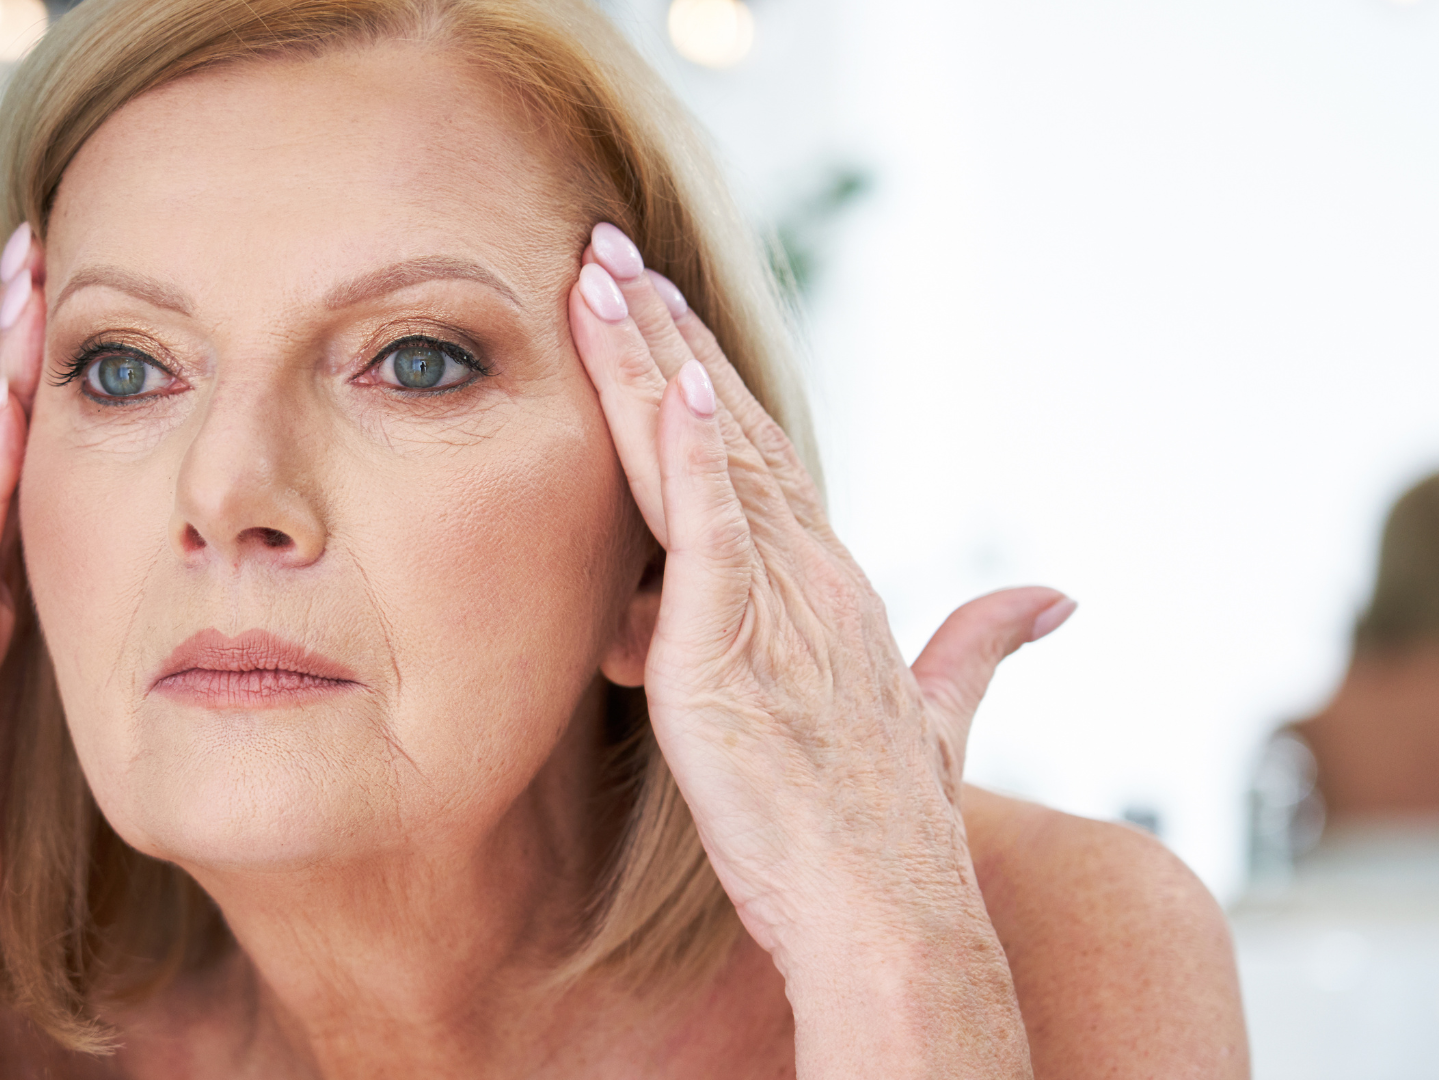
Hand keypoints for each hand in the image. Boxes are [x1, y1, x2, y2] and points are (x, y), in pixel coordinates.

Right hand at [0, 223, 45, 960]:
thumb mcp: (42, 702)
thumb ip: (66, 644)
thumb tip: (143, 606)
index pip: (18, 461)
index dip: (44, 383)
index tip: (76, 302)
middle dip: (16, 343)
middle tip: (41, 249)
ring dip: (0, 372)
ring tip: (22, 283)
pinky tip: (9, 402)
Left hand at [570, 224, 1072, 1074]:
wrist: (887, 908)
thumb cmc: (885, 829)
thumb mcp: (932, 718)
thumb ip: (980, 647)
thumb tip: (1052, 598)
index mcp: (831, 586)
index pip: (759, 457)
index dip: (710, 380)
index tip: (666, 311)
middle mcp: (808, 574)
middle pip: (726, 430)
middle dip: (665, 337)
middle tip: (611, 253)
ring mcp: (774, 602)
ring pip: (704, 455)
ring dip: (649, 361)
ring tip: (602, 278)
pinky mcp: (736, 646)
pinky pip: (711, 532)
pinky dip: (692, 456)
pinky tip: (670, 389)